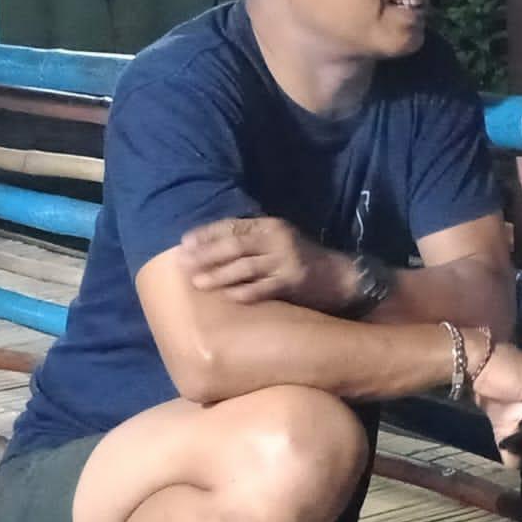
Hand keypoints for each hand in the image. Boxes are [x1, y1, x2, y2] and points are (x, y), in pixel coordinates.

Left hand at [179, 217, 356, 312]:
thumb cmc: (298, 260)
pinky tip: (230, 297)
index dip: (207, 234)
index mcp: (270, 225)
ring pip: (246, 266)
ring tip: (198, 282)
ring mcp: (286, 259)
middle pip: (235, 244)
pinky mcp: (294, 281)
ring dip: (219, 274)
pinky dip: (246, 292)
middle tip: (183, 263)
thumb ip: (250, 242)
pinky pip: (265, 287)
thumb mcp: (276, 242)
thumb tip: (206, 248)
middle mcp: (277, 238)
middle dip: (206, 254)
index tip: (184, 243)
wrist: (337, 276)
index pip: (233, 225)